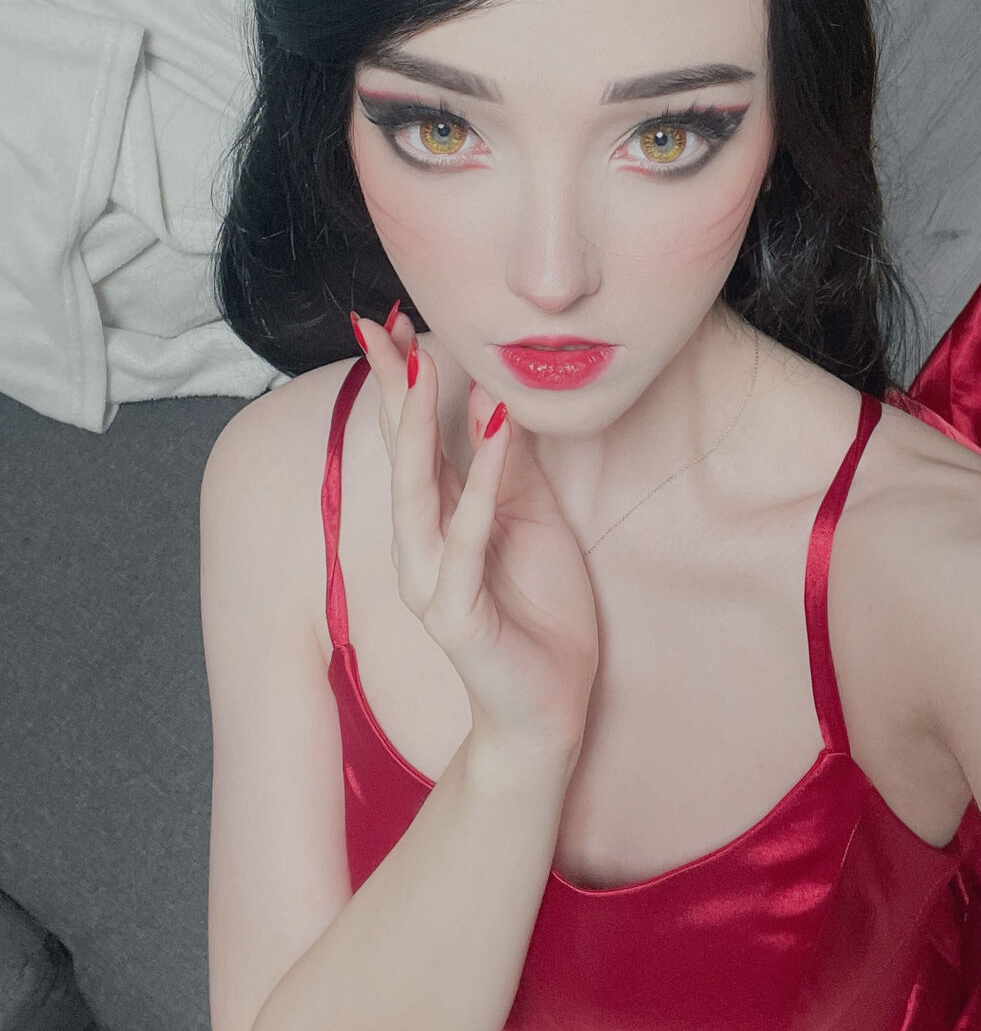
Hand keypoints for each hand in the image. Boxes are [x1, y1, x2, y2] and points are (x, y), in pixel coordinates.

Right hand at [352, 308, 599, 768]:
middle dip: (391, 390)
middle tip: (383, 327)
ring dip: (418, 427)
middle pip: (399, 453)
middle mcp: (421, 544)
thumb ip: (505, 465)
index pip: (410, 437)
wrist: (547, 708)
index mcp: (439, 518)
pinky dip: (479, 486)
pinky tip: (491, 438)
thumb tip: (491, 396)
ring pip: (417, 492)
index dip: (396, 381)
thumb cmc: (538, 610)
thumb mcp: (530, 519)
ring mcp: (430, 580)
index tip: (386, 322)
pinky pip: (467, 540)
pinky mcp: (454, 614)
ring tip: (421, 367)